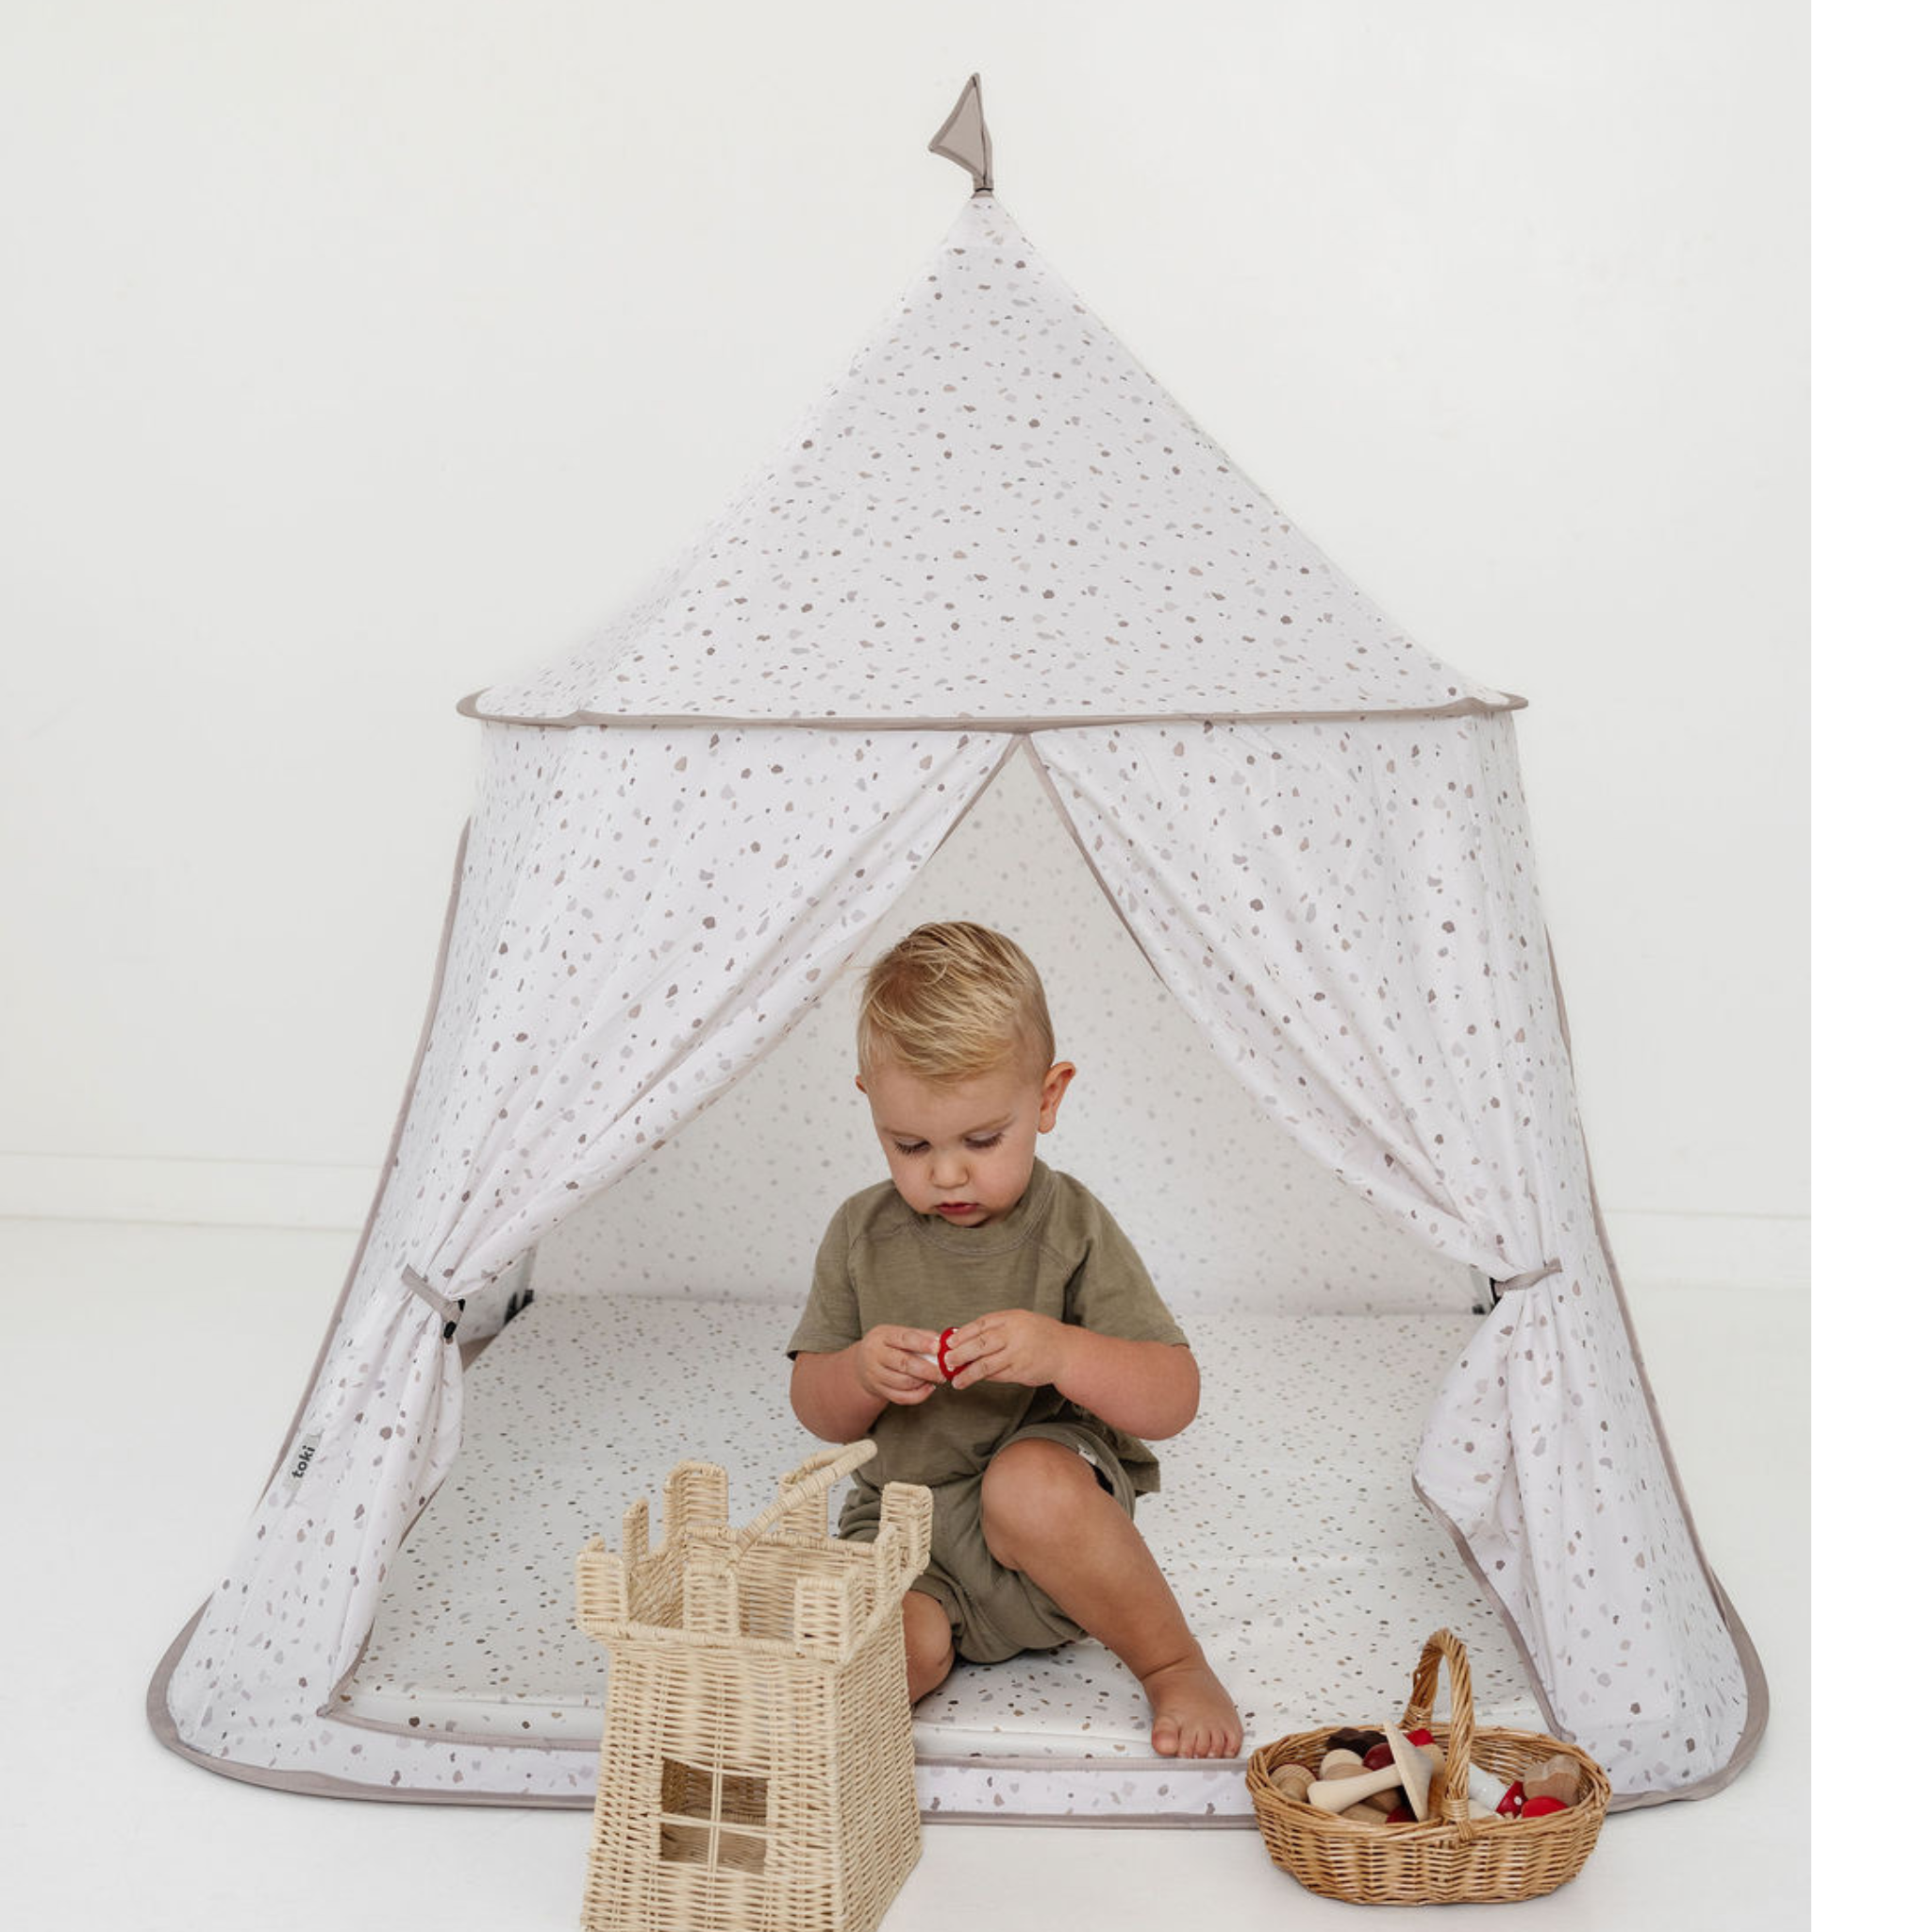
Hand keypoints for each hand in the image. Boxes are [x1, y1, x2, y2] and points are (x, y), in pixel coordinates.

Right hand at [854, 1325, 945, 1406]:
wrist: (862, 1363)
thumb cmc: (887, 1345)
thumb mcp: (897, 1333)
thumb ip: (920, 1335)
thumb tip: (943, 1342)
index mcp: (882, 1336)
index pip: (904, 1338)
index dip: (922, 1343)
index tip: (938, 1348)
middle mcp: (876, 1355)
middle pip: (903, 1364)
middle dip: (927, 1369)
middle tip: (943, 1372)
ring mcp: (875, 1374)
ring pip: (903, 1382)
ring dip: (924, 1382)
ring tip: (937, 1378)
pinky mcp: (879, 1390)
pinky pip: (901, 1397)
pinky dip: (919, 1395)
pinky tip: (928, 1388)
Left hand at [942, 1310, 1069, 1391]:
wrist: (1066, 1351)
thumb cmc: (1039, 1335)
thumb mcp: (1020, 1321)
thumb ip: (996, 1327)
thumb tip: (966, 1337)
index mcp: (1011, 1318)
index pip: (980, 1325)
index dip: (963, 1334)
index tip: (949, 1342)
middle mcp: (1014, 1334)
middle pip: (980, 1344)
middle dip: (960, 1353)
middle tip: (947, 1361)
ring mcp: (1017, 1353)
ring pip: (986, 1364)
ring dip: (968, 1373)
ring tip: (956, 1380)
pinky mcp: (1021, 1371)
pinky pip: (997, 1375)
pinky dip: (984, 1378)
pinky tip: (974, 1380)